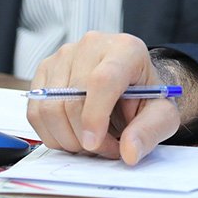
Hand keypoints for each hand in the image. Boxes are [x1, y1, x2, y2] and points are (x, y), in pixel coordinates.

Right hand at [27, 33, 179, 164]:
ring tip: (91, 142)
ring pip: (49, 108)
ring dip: (67, 138)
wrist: (131, 83)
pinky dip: (52, 133)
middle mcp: (92, 45)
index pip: (102, 80)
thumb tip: (129, 152)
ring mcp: (64, 55)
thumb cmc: (146, 96)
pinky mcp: (45, 69)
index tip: (94, 144)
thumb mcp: (162, 115)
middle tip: (105, 150)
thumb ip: (149, 132)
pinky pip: (36, 111)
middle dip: (85, 137)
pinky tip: (73, 135)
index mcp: (126, 49)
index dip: (94, 116)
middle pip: (72, 99)